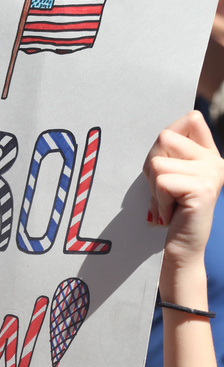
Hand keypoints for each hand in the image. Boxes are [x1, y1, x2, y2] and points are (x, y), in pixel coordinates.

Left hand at [144, 111, 223, 276]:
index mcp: (209, 153)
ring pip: (158, 162)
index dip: (167, 140)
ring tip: (169, 203)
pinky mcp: (203, 188)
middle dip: (152, 167)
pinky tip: (171, 213)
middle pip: (165, 137)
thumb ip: (169, 153)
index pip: (191, 118)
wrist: (184, 248)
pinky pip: (162, 182)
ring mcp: (212, 172)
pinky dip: (159, 201)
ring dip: (154, 188)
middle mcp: (215, 160)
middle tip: (164, 191)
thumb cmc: (173, 213)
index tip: (168, 168)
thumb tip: (160, 132)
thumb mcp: (170, 176)